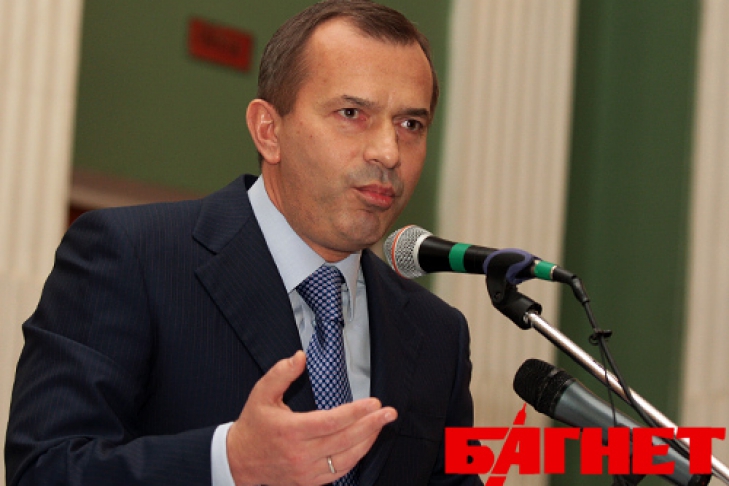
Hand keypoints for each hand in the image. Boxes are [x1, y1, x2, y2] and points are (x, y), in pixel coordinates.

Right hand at [226, 351, 396, 484]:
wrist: (239, 461)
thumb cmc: (253, 425)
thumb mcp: (261, 394)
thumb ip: (281, 373)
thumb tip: (300, 357)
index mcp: (291, 431)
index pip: (331, 421)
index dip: (356, 412)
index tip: (373, 402)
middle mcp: (301, 454)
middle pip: (345, 440)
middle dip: (371, 425)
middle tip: (389, 412)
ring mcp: (306, 471)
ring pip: (346, 459)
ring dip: (368, 441)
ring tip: (381, 425)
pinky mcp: (309, 481)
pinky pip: (339, 472)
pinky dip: (356, 458)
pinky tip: (365, 444)